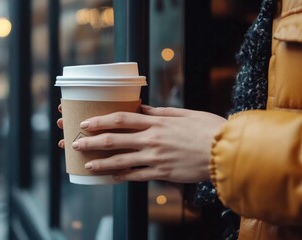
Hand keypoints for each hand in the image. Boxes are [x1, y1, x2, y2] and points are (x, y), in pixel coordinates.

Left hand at [63, 105, 225, 182]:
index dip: (100, 120)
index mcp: (157, 122)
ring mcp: (156, 157)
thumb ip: (160, 112)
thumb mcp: (184, 114)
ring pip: (121, 160)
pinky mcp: (163, 172)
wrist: (226, 151)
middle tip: (75, 144)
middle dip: (92, 142)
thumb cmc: (208, 129)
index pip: (121, 119)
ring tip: (86, 165)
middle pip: (115, 139)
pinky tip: (112, 177)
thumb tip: (141, 108)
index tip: (85, 123)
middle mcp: (152, 139)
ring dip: (101, 162)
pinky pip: (137, 175)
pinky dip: (123, 176)